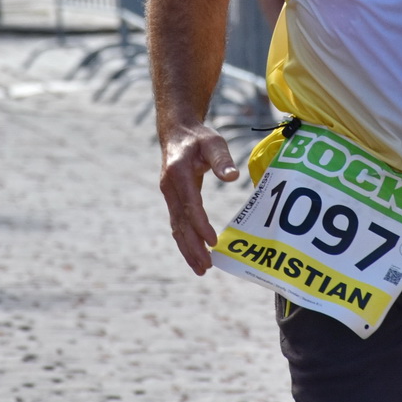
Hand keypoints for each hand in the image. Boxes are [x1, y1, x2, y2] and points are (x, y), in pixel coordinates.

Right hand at [158, 123, 238, 274]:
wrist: (177, 132)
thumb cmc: (199, 138)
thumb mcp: (213, 142)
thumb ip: (222, 159)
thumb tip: (232, 176)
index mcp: (178, 173)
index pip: (190, 204)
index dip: (200, 224)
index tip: (213, 241)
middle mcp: (170, 187)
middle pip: (181, 222)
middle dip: (193, 246)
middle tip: (206, 266)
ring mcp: (169, 195)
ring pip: (177, 227)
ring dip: (188, 249)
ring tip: (201, 268)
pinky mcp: (172, 200)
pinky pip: (177, 224)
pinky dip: (185, 241)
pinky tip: (194, 255)